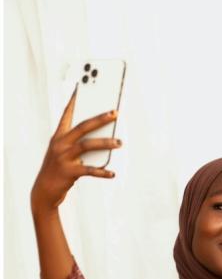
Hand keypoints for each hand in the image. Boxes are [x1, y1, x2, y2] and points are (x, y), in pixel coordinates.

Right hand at [31, 90, 120, 212]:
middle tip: (115, 113)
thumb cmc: (59, 167)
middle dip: (100, 119)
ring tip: (120, 143)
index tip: (81, 89)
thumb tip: (105, 137)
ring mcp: (63, 157)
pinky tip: (112, 173)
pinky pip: (89, 170)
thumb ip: (79, 142)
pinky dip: (102, 172)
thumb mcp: (64, 151)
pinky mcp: (69, 172)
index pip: (67, 115)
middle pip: (82, 127)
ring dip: (105, 143)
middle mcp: (60, 144)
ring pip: (86, 145)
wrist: (45, 189)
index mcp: (59, 136)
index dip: (74, 102)